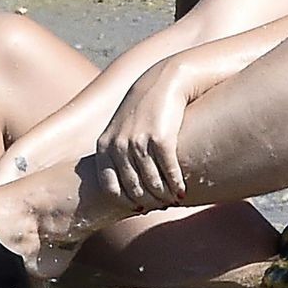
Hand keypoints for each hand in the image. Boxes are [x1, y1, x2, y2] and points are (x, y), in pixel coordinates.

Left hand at [95, 58, 193, 209]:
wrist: (166, 80)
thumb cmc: (144, 108)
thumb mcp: (121, 128)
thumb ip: (118, 154)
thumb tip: (125, 189)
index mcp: (105, 145)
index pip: (111, 188)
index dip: (126, 201)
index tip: (140, 207)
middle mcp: (119, 145)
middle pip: (133, 189)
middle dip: (148, 201)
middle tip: (160, 206)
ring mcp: (138, 142)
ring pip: (152, 184)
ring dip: (163, 196)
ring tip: (172, 200)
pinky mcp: (160, 139)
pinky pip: (169, 172)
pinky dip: (176, 185)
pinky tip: (182, 191)